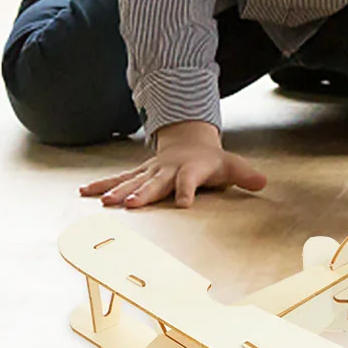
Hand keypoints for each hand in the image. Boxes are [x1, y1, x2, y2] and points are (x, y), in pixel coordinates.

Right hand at [79, 119, 266, 208]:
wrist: (188, 142)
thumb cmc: (211, 160)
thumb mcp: (230, 165)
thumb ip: (244, 174)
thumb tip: (263, 182)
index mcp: (190, 169)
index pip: (189, 181)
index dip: (187, 191)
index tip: (185, 204)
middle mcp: (166, 170)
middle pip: (154, 183)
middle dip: (142, 194)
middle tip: (130, 205)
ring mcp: (149, 172)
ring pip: (131, 181)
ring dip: (116, 191)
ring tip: (103, 202)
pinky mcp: (138, 174)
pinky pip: (118, 180)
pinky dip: (102, 185)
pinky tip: (84, 192)